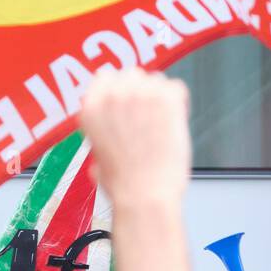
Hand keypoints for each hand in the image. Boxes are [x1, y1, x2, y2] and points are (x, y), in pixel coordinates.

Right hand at [79, 67, 190, 209]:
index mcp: (91, 107)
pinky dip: (178, 104)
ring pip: (156, 80)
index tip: (124, 103)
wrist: (144, 197)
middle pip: (131, 74)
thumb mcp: (97, 157)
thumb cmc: (123, 186)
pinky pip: (177, 88)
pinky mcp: (168, 98)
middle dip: (138, 92)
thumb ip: (103, 133)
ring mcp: (142, 93)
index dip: (116, 90)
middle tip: (145, 117)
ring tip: (159, 126)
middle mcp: (114, 94)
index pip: (104, 76)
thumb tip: (112, 130)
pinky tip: (172, 125)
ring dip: (158, 97)